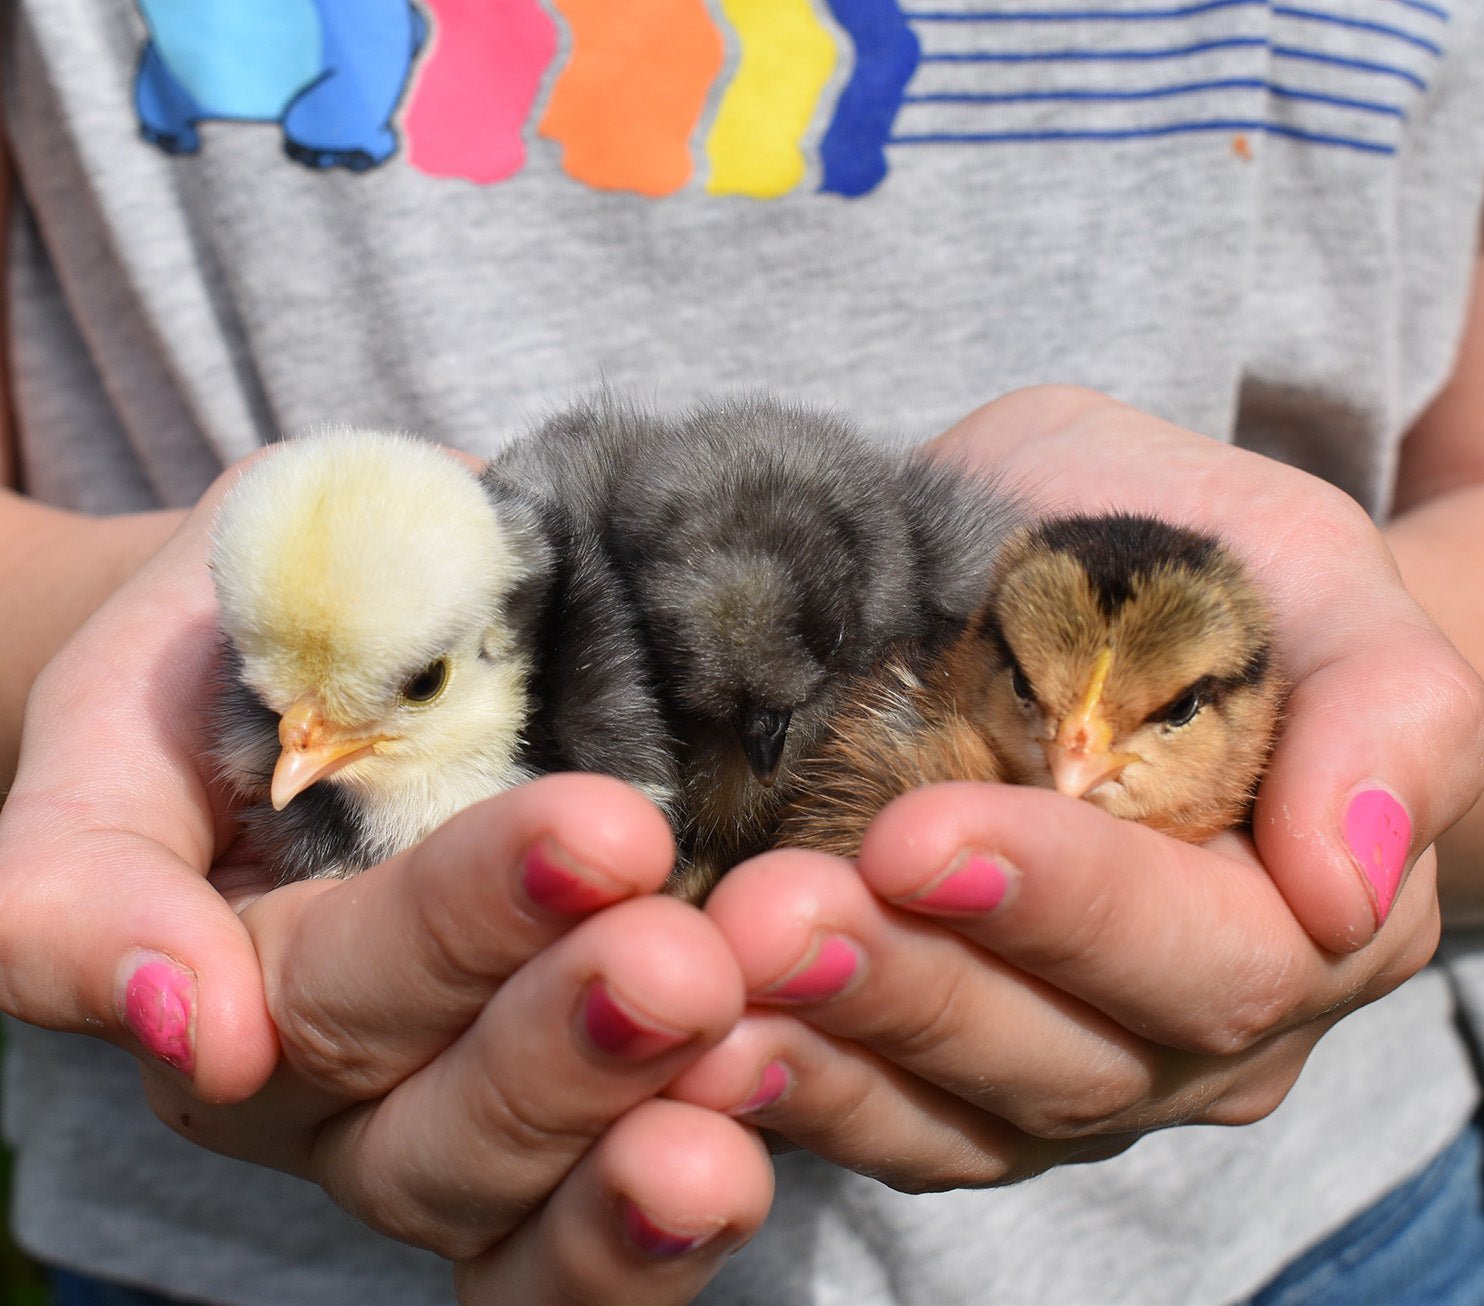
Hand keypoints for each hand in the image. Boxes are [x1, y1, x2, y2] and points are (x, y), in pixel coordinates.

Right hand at [0, 463, 770, 1303]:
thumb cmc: (230, 663)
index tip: (604, 834)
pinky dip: (675, 1214)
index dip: (464, 927)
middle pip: (439, 1128)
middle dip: (566, 1048)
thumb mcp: (121, 733)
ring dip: (639, 1139)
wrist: (342, 640)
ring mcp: (463, 1116)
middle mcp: (346, 1094)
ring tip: (749, 1061)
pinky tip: (759, 1150)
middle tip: (688, 964)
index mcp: (234, 997)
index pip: (336, 991)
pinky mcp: (578, 1120)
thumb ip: (87, 880)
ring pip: (525, 1200)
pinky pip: (597, 1237)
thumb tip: (181, 1022)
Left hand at [666, 385, 1483, 1191]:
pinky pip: (882, 1122)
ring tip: (711, 983)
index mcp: (1302, 919)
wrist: (1106, 598)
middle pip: (1064, 1057)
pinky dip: (790, 1089)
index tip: (916, 834)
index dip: (1064, 905)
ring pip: (958, 1113)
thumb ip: (1385, 708)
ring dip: (830, 1050)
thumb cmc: (1208, 566)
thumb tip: (1353, 878)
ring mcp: (1068, 1070)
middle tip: (769, 916)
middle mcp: (1191, 1029)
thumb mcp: (1307, 570)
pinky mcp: (953, 1080)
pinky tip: (700, 1047)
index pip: (1203, 954)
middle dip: (911, 984)